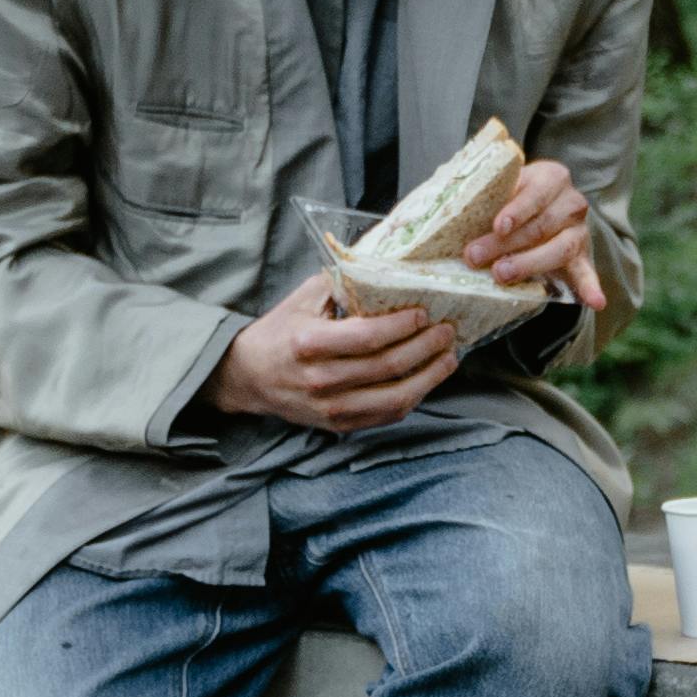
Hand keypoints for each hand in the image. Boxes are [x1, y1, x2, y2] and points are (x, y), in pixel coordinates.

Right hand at [212, 275, 459, 428]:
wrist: (248, 376)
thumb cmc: (280, 332)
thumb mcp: (304, 298)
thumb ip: (343, 283)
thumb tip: (388, 270)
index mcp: (309, 343)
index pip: (368, 337)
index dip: (402, 326)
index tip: (424, 313)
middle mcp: (320, 379)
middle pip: (387, 366)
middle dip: (425, 347)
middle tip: (447, 331)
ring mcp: (331, 407)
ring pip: (395, 397)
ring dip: (429, 377)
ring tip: (448, 357)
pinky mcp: (339, 425)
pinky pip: (386, 416)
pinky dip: (413, 398)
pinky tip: (427, 379)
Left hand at [460, 152, 602, 310]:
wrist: (540, 212)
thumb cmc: (508, 200)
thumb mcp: (499, 188)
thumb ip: (477, 194)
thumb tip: (431, 211)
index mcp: (551, 176)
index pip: (534, 193)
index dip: (516, 209)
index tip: (498, 225)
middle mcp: (571, 201)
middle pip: (540, 225)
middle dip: (506, 244)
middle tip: (476, 257)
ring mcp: (579, 231)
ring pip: (559, 248)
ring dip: (530, 264)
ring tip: (503, 276)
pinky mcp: (583, 256)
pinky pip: (587, 272)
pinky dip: (591, 287)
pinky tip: (596, 301)